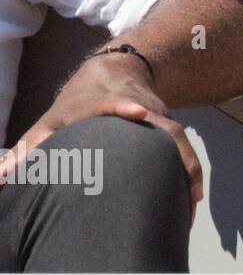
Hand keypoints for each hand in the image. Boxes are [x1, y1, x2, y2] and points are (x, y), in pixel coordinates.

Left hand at [0, 52, 203, 219]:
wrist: (114, 72)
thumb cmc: (76, 106)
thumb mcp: (50, 122)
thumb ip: (29, 150)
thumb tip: (2, 177)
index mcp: (101, 103)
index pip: (113, 102)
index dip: (124, 106)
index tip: (139, 113)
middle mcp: (135, 106)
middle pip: (161, 125)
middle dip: (176, 150)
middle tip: (181, 183)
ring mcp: (157, 114)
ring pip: (177, 139)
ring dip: (188, 169)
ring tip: (190, 202)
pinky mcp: (169, 123)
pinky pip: (182, 148)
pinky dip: (189, 171)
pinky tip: (191, 199)